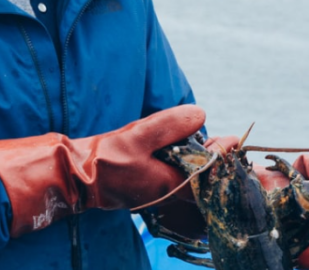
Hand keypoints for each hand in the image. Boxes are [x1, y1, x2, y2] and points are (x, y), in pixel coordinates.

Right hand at [0, 104, 206, 235]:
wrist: (74, 176)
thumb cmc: (105, 159)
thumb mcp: (138, 137)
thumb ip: (169, 125)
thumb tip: (200, 113)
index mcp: (170, 185)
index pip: (208, 175)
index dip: (223, 157)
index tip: (233, 138)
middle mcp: (167, 194)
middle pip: (201, 181)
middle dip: (215, 161)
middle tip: (226, 141)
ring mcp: (156, 192)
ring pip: (188, 179)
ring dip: (199, 162)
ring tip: (209, 143)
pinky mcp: (146, 186)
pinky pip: (174, 177)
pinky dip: (183, 164)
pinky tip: (183, 150)